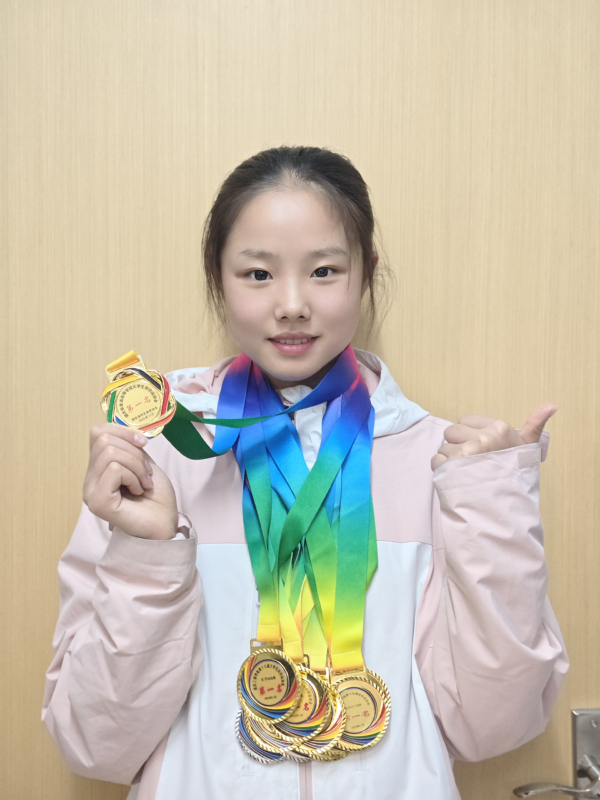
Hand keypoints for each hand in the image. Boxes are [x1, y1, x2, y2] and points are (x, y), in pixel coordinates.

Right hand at [83, 423, 178, 538]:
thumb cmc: (156, 496)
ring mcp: (90, 491)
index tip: (143, 443)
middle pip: (104, 440)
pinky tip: (138, 492)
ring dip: (137, 466)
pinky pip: (114, 469)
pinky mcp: (97, 501)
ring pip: (109, 453)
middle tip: (147, 473)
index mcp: (98, 468)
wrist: (166, 522)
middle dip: (134, 453)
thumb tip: (123, 426)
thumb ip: (129, 446)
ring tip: (144, 484)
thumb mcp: (143, 462)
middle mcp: (89, 479)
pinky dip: (134, 477)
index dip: (123, 430)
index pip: (97, 432)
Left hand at [431, 403, 557, 470]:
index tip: (482, 449)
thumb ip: (534, 425)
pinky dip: (441, 470)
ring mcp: (467, 453)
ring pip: (443, 448)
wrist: (506, 508)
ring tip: (465, 472)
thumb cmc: (515, 476)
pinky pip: (436, 461)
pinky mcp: (452, 468)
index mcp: (499, 429)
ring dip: (449, 460)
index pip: (465, 420)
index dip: (469, 434)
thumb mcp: (527, 449)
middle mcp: (483, 439)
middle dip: (457, 445)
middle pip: (451, 432)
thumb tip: (552, 405)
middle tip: (472, 462)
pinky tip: (456, 479)